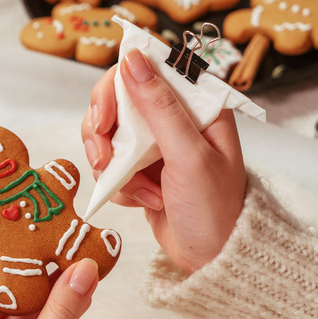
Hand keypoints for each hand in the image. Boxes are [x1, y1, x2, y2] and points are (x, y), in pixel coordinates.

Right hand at [81, 49, 246, 272]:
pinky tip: (144, 201)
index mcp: (195, 106)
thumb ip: (159, 107)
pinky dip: (120, 185)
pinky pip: (112, 167)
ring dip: (113, 165)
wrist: (213, 259)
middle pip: (116, 104)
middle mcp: (173, 121)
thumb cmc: (215, 208)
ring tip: (135, 189)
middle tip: (102, 157)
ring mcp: (155, 147)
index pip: (144, 73)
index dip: (115, 91)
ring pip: (108, 137)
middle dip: (104, 133)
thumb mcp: (188, 154)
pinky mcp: (141, 172)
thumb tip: (132, 60)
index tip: (104, 119)